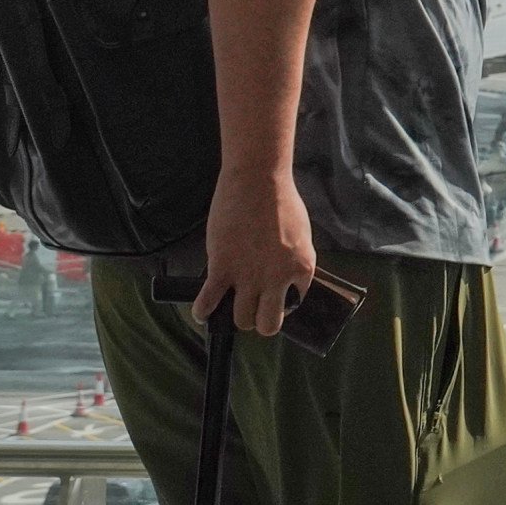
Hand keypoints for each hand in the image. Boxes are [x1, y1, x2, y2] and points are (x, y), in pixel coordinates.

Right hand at [196, 168, 317, 338]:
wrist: (257, 181)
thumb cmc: (280, 201)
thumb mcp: (300, 236)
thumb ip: (293, 261)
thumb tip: (284, 280)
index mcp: (302, 268)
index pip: (295, 302)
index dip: (282, 300)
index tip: (273, 296)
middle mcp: (278, 278)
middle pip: (268, 323)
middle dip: (260, 321)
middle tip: (253, 311)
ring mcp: (249, 276)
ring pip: (241, 319)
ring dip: (235, 316)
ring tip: (230, 307)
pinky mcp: (222, 268)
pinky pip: (209, 302)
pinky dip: (203, 311)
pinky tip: (203, 312)